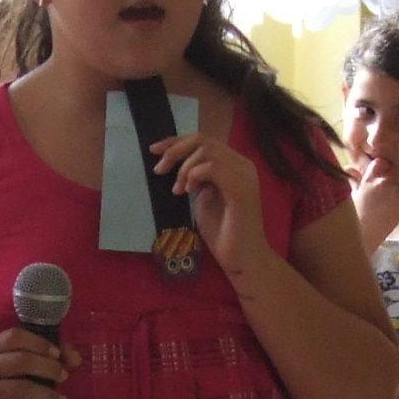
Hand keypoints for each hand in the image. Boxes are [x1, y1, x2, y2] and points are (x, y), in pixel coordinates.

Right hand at [0, 325, 67, 398]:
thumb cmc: (13, 381)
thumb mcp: (31, 363)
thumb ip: (57, 354)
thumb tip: (76, 359)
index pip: (15, 337)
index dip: (39, 343)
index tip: (57, 354)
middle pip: (21, 360)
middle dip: (49, 368)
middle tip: (64, 376)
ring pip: (22, 388)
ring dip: (48, 394)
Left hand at [150, 131, 264, 272]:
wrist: (242, 259)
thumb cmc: (223, 233)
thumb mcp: (204, 197)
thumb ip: (197, 178)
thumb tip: (180, 164)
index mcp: (234, 165)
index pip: (204, 140)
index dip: (176, 141)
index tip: (154, 150)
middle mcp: (242, 165)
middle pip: (203, 140)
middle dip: (174, 150)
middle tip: (159, 170)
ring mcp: (244, 175)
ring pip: (206, 151)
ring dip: (184, 168)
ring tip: (179, 190)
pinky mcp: (241, 188)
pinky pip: (212, 167)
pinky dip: (194, 176)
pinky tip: (189, 192)